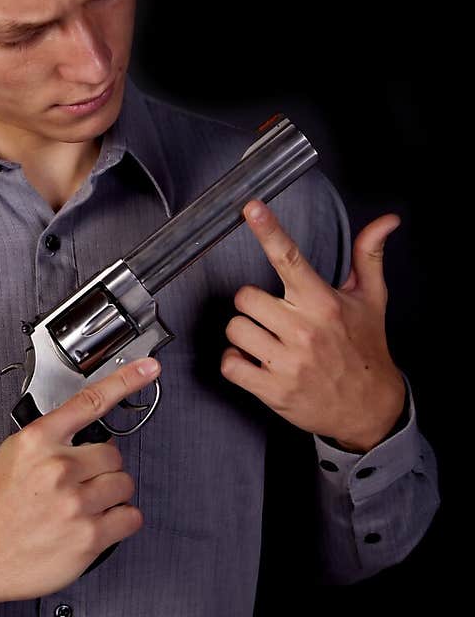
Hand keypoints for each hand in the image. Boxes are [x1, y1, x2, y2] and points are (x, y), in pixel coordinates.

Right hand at [0, 358, 158, 611]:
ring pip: (124, 484)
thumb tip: (87, 429)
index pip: (90, 401)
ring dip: (111, 495)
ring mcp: (76, 503)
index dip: (126, 380)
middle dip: (102, 468)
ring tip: (85, 505)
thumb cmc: (0, 505)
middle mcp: (59, 468)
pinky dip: (120, 521)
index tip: (149, 367)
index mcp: (39, 441)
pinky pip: (130, 517)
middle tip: (79, 484)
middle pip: (113, 453)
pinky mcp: (89, 537)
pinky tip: (96, 523)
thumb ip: (50, 437)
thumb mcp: (15, 453)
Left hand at [221, 198, 405, 452]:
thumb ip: (369, 256)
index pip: (290, 258)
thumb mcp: (372, 300)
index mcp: (323, 302)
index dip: (269, 230)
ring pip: (235, 329)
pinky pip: (230, 365)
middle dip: (253, 304)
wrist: (370, 408)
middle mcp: (305, 330)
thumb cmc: (366, 348)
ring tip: (266, 339)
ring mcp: (288, 362)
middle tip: (273, 315)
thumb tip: (386, 221)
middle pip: (245, 297)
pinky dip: (235, 362)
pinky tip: (254, 361)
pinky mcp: (274, 390)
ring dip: (243, 333)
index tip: (252, 208)